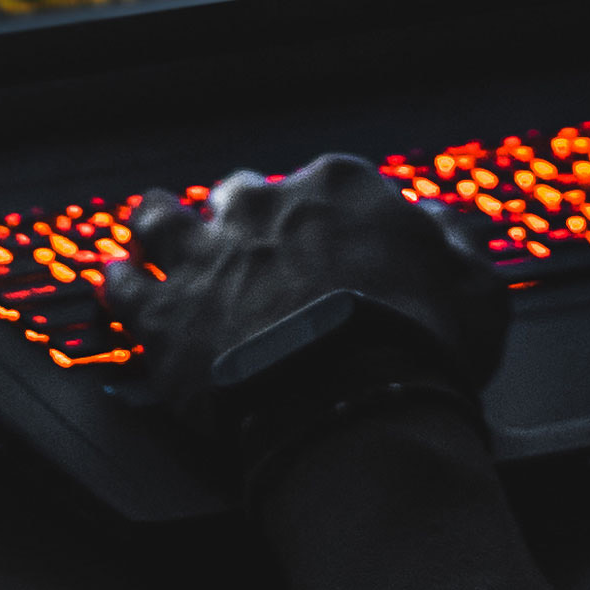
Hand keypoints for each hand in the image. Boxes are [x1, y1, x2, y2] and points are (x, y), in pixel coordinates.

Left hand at [99, 155, 509, 423]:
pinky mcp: (164, 312)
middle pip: (243, 193)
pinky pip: (125, 286)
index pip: (327, 183)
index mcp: (341, 187)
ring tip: (152, 225)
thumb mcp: (476, 288)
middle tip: (247, 242)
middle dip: (243, 214)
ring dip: (161, 222)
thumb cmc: (420, 347)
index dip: (327, 215)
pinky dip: (119, 281)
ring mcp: (208, 255)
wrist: (349, 405)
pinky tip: (114, 278)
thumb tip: (441, 220)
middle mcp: (266, 206)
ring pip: (166, 220)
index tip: (331, 241)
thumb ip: (455, 242)